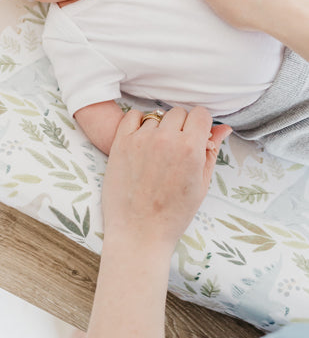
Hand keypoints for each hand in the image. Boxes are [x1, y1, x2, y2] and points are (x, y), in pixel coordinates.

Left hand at [102, 107, 230, 249]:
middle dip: (181, 127)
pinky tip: (142, 142)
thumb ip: (212, 152)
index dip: (201, 125)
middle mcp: (166, 139)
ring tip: (157, 153)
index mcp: (190, 149)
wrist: (138, 232)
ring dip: (159, 128)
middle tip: (177, 149)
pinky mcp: (121, 142)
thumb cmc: (173, 214)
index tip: (196, 137)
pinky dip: (138, 124)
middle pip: (179, 113)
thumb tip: (223, 128)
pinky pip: (133, 116)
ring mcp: (142, 139)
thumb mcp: (201, 184)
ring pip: (156, 116)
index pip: (201, 114)